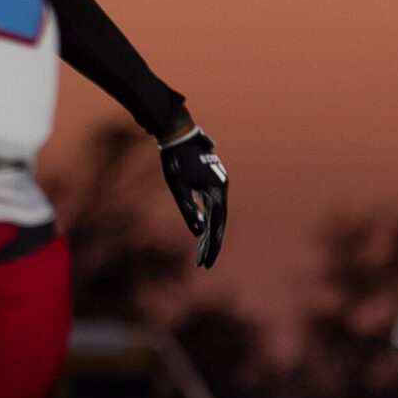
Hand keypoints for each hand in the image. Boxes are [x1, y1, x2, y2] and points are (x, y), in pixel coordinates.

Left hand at [159, 126, 228, 267]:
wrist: (177, 133)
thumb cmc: (175, 160)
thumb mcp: (178, 187)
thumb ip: (189, 209)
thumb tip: (197, 231)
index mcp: (216, 190)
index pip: (216, 225)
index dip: (211, 246)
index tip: (205, 263)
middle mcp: (222, 188)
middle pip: (218, 222)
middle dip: (211, 244)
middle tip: (203, 264)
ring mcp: (219, 184)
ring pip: (217, 214)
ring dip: (209, 233)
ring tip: (201, 252)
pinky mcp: (212, 181)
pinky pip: (213, 205)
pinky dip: (208, 219)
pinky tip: (201, 230)